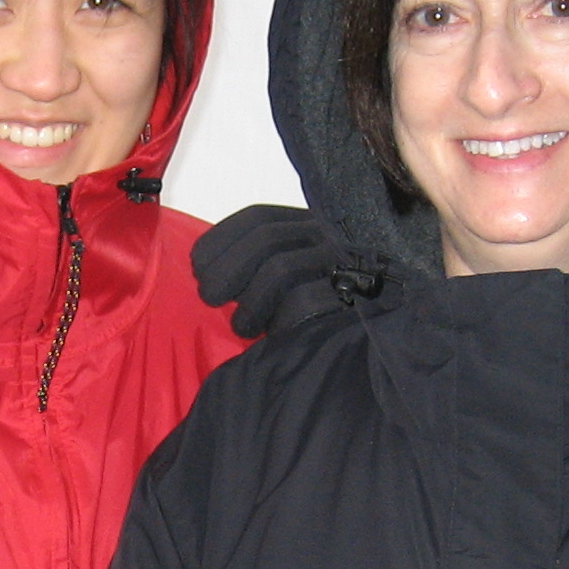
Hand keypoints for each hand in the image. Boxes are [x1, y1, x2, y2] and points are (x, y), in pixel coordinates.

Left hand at [191, 204, 347, 338]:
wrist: (369, 349)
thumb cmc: (316, 315)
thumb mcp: (284, 281)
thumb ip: (254, 268)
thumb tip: (209, 274)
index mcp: (308, 228)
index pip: (259, 218)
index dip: (221, 239)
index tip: (198, 265)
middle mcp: (329, 238)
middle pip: (266, 238)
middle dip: (227, 270)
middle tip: (211, 297)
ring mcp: (345, 266)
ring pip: (282, 268)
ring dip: (251, 303)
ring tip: (243, 326)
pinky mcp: (357, 299)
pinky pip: (306, 302)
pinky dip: (279, 320)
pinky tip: (274, 334)